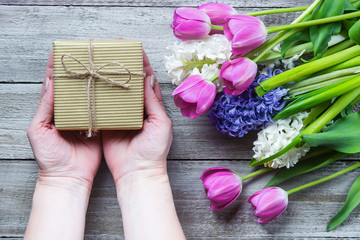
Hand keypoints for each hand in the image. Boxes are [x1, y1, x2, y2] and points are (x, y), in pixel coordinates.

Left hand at [27, 51, 101, 188]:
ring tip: (100, 66)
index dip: (56, 66)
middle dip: (79, 69)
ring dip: (93, 81)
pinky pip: (103, 109)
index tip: (61, 50)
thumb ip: (46, 107)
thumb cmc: (49, 157)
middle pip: (74, 86)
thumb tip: (52, 82)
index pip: (54, 83)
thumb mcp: (39, 130)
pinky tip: (111, 88)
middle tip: (86, 54)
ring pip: (89, 95)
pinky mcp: (99, 126)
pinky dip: (106, 99)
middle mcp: (70, 111)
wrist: (68, 177)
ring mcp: (85, 117)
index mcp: (53, 110)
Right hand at [102, 51, 184, 239]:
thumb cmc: (154, 149)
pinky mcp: (108, 124)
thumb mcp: (160, 122)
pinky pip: (103, 107)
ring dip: (110, 78)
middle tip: (115, 52)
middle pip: (129, 84)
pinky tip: (94, 83)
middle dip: (124, 67)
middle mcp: (136, 109)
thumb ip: (152, 101)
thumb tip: (147, 77)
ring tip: (103, 63)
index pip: (147, 81)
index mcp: (151, 107)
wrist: (138, 172)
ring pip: (115, 93)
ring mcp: (121, 116)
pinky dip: (99, 95)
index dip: (142, 64)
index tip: (135, 49)